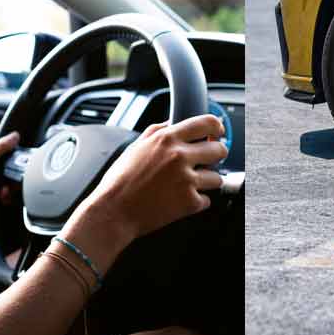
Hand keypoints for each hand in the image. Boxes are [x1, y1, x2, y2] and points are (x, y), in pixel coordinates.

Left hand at [0, 131, 20, 227]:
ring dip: (9, 189)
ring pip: (11, 183)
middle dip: (13, 177)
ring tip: (1, 191)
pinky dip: (6, 198)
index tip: (18, 164)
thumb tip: (15, 136)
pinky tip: (0, 198)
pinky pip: (8, 195)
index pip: (9, 151)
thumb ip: (1, 147)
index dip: (16, 157)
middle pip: (13, 169)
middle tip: (7, 180)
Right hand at [68, 114, 227, 245]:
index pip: (207, 124)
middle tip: (206, 162)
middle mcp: (180, 157)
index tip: (218, 134)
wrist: (114, 211)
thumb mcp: (135, 146)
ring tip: (187, 185)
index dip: (217, 129)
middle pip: (220, 150)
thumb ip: (156, 131)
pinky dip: (196, 202)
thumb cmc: (120, 181)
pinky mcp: (190, 202)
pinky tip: (179, 200)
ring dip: (206, 182)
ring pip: (217, 178)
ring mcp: (187, 180)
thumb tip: (172, 123)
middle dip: (216, 156)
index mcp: (167, 139)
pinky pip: (207, 200)